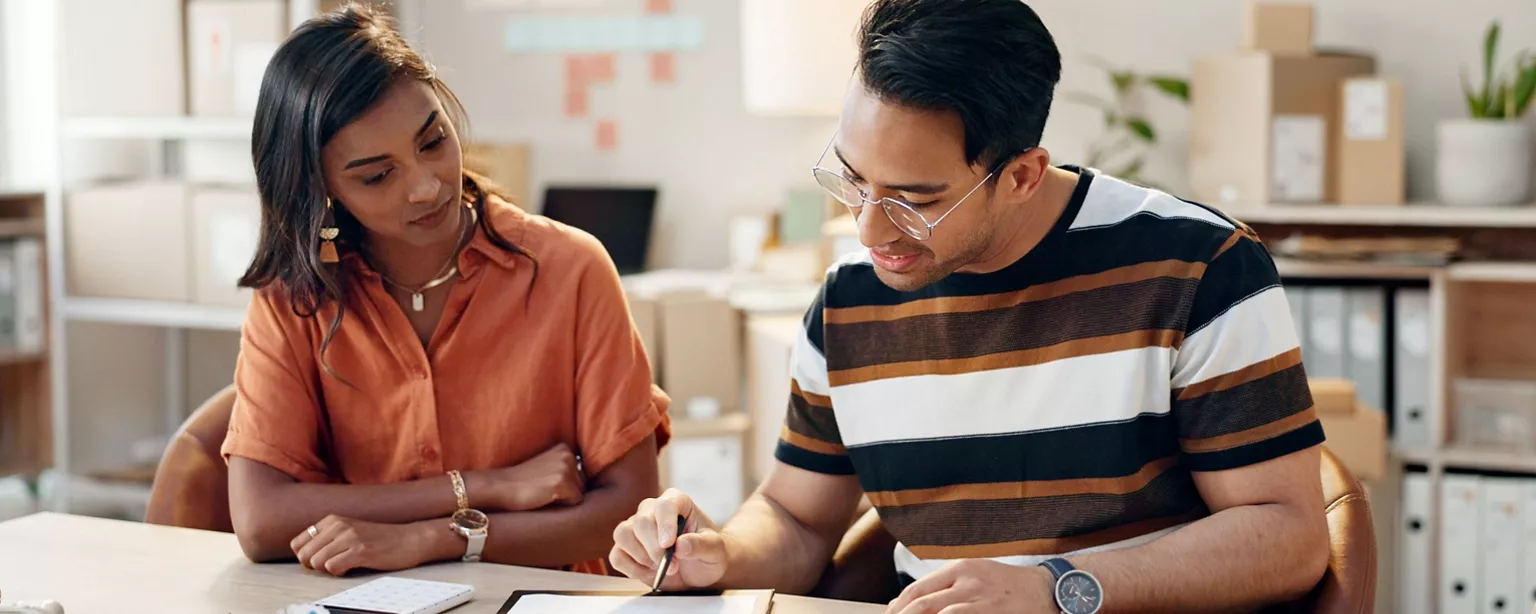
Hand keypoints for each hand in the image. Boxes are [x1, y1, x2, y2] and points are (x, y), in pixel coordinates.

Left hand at [290, 515, 433, 576]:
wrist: (409, 539)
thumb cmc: (380, 539)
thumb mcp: (349, 531)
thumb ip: (327, 538)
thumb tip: (303, 555)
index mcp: (332, 520)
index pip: (298, 543)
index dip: (306, 556)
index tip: (321, 559)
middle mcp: (338, 525)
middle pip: (304, 555)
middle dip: (314, 565)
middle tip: (332, 565)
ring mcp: (349, 537)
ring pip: (316, 562)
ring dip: (328, 569)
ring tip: (345, 564)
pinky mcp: (360, 550)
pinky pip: (332, 567)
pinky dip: (339, 572)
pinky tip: (352, 566)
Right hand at [470, 443, 585, 511]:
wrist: (500, 487)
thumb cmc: (522, 483)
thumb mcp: (547, 467)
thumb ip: (566, 470)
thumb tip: (589, 487)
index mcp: (565, 449)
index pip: (581, 476)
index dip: (565, 487)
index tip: (546, 484)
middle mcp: (568, 455)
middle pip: (583, 485)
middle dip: (567, 493)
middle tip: (543, 490)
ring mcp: (565, 468)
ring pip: (580, 495)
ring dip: (564, 500)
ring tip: (543, 494)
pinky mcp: (562, 483)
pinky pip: (575, 502)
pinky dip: (562, 506)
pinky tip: (544, 498)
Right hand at [609, 488, 727, 590]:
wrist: (700, 569)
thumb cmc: (709, 553)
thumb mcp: (714, 550)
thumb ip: (701, 545)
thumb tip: (680, 545)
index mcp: (676, 502)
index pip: (664, 506)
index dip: (665, 524)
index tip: (669, 545)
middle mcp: (652, 510)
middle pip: (641, 522)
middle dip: (654, 549)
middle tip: (672, 566)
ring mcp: (636, 527)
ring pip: (623, 535)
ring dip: (642, 558)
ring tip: (662, 568)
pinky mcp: (626, 548)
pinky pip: (617, 555)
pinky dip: (632, 569)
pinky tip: (650, 572)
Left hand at [885, 560, 1058, 613]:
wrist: (1046, 589)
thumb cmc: (1008, 585)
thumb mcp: (975, 576)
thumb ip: (945, 587)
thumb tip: (907, 603)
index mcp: (959, 568)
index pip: (917, 588)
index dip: (898, 607)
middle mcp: (966, 580)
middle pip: (921, 602)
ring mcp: (978, 597)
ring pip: (936, 612)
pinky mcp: (991, 611)